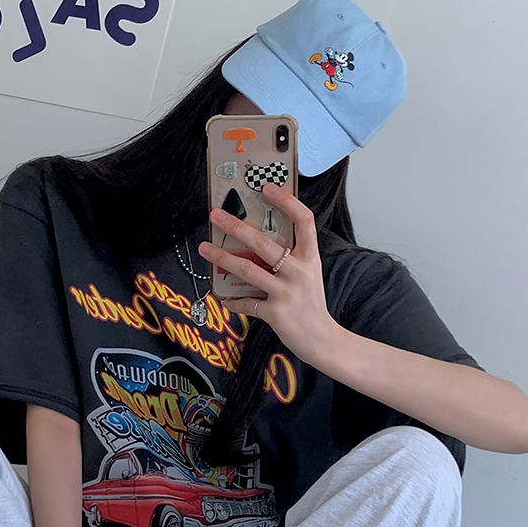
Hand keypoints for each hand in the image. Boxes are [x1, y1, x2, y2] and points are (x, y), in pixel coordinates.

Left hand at [200, 182, 337, 365]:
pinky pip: (247, 303)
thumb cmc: (311, 304)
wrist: (323, 339)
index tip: (267, 187)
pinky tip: (222, 297)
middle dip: (236, 227)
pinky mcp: (276, 313)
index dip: (287, 201)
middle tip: (216, 215)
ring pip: (248, 270)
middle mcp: (299, 271)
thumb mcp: (308, 274)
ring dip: (222, 258)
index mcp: (309, 257)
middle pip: (264, 243)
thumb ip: (288, 258)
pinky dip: (232, 301)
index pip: (304, 221)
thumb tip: (255, 241)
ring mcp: (287, 292)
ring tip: (204, 248)